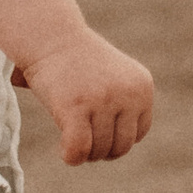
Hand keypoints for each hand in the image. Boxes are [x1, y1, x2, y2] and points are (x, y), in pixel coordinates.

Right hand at [11, 26, 156, 166]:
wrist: (50, 35)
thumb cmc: (78, 60)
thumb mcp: (114, 77)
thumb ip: (123, 106)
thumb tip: (116, 150)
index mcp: (142, 86)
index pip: (138, 133)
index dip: (115, 137)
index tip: (96, 130)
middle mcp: (128, 93)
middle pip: (121, 146)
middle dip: (100, 149)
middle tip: (81, 137)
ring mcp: (103, 100)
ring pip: (99, 151)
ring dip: (84, 152)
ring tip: (70, 136)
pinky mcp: (76, 107)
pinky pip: (78, 149)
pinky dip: (71, 156)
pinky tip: (62, 148)